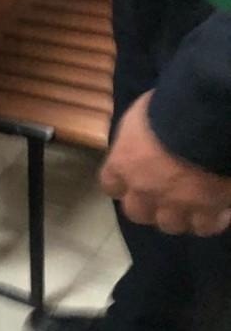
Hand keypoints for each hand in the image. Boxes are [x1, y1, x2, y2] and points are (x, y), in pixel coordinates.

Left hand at [100, 91, 230, 236]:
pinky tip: (221, 210)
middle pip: (138, 212)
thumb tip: (146, 132)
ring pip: (171, 224)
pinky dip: (212, 220)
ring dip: (180, 216)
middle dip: (149, 206)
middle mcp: (144, 189)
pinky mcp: (208, 208)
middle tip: (165, 196)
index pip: (111, 185)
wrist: (211, 117)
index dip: (122, 185)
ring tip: (195, 205)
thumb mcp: (144, 113)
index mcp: (123, 163)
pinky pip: (206, 225)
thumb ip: (140, 133)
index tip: (132, 180)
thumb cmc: (173, 105)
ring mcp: (176, 203)